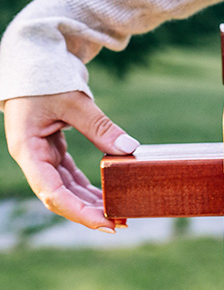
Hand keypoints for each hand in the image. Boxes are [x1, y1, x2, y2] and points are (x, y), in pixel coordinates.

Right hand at [3, 91, 138, 231]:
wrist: (32, 65)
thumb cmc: (47, 80)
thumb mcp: (74, 101)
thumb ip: (100, 127)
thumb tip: (130, 150)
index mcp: (28, 149)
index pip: (52, 191)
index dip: (78, 211)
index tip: (105, 223)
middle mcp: (32, 159)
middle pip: (60, 197)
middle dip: (89, 213)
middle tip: (121, 224)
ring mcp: (42, 157)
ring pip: (67, 190)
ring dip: (90, 203)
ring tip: (118, 215)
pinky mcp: (52, 153)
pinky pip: (71, 177)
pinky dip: (88, 188)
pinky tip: (107, 197)